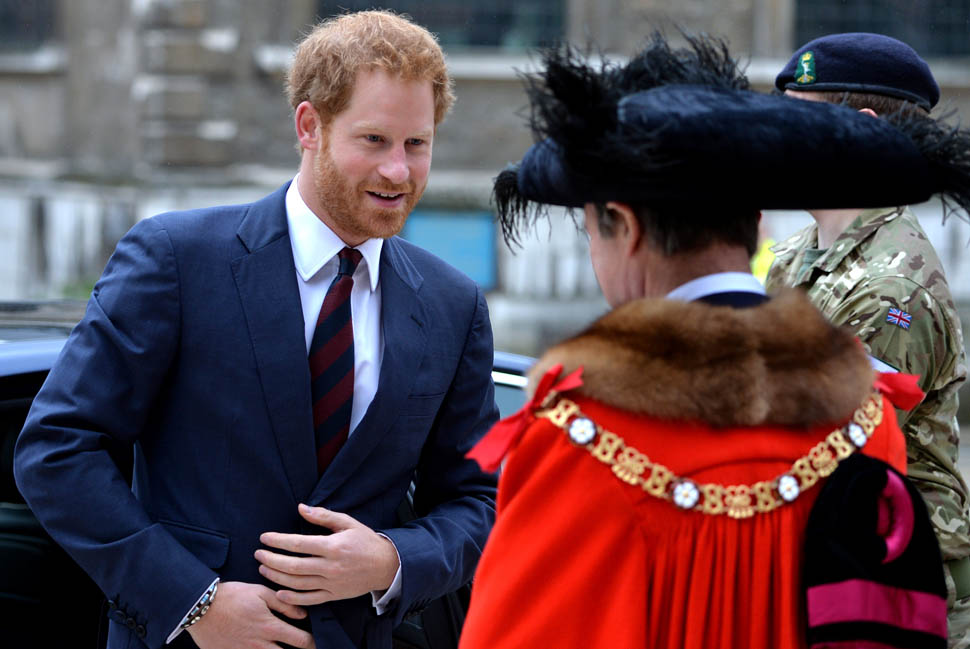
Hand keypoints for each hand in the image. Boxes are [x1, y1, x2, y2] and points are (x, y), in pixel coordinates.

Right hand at [186, 581, 313, 648]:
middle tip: (305, 648)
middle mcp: (260, 645)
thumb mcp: (261, 592)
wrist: (200, 608)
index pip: (301, 641)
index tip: (315, 641)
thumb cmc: (231, 597)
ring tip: (283, 648)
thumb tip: (303, 614)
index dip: (312, 642)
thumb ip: (284, 604)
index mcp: (270, 627)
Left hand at [256, 504, 399, 605]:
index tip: (264, 538)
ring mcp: (331, 583)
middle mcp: (331, 567)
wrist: (385, 566)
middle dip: (271, 560)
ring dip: (277, 577)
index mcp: (333, 546)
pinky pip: (309, 600)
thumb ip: (323, 516)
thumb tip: (301, 508)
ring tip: (263, 569)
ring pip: (298, 583)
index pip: (299, 544)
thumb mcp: (348, 523)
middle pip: (293, 566)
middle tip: (258, 554)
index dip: (278, 541)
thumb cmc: (365, 541)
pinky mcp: (334, 595)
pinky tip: (279, 592)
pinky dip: (292, 598)